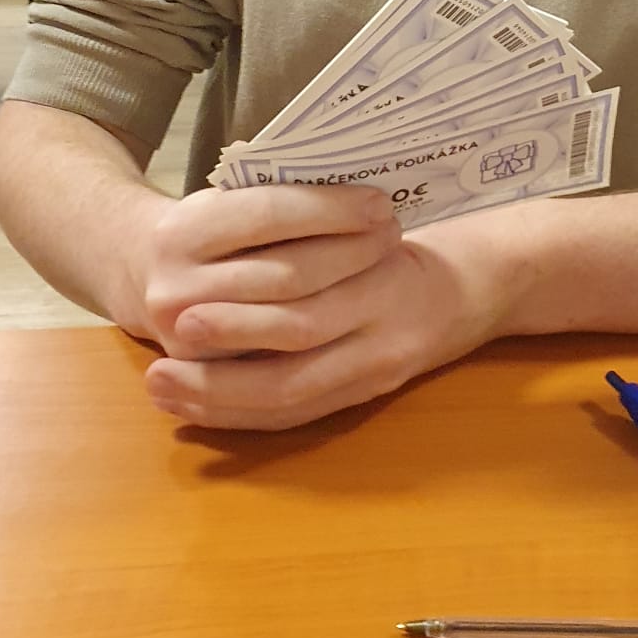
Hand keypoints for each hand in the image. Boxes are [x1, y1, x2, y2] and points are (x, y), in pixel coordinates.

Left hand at [139, 188, 521, 431]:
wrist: (474, 286)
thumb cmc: (398, 243)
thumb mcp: (362, 220)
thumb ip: (301, 226)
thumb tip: (215, 234)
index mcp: (379, 261)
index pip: (300, 291)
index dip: (238, 316)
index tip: (179, 320)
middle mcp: (382, 316)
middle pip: (295, 344)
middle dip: (223, 358)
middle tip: (162, 366)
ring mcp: (380, 360)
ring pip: (295, 392)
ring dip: (224, 398)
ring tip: (167, 392)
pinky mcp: (373, 390)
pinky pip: (304, 414)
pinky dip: (249, 417)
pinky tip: (204, 412)